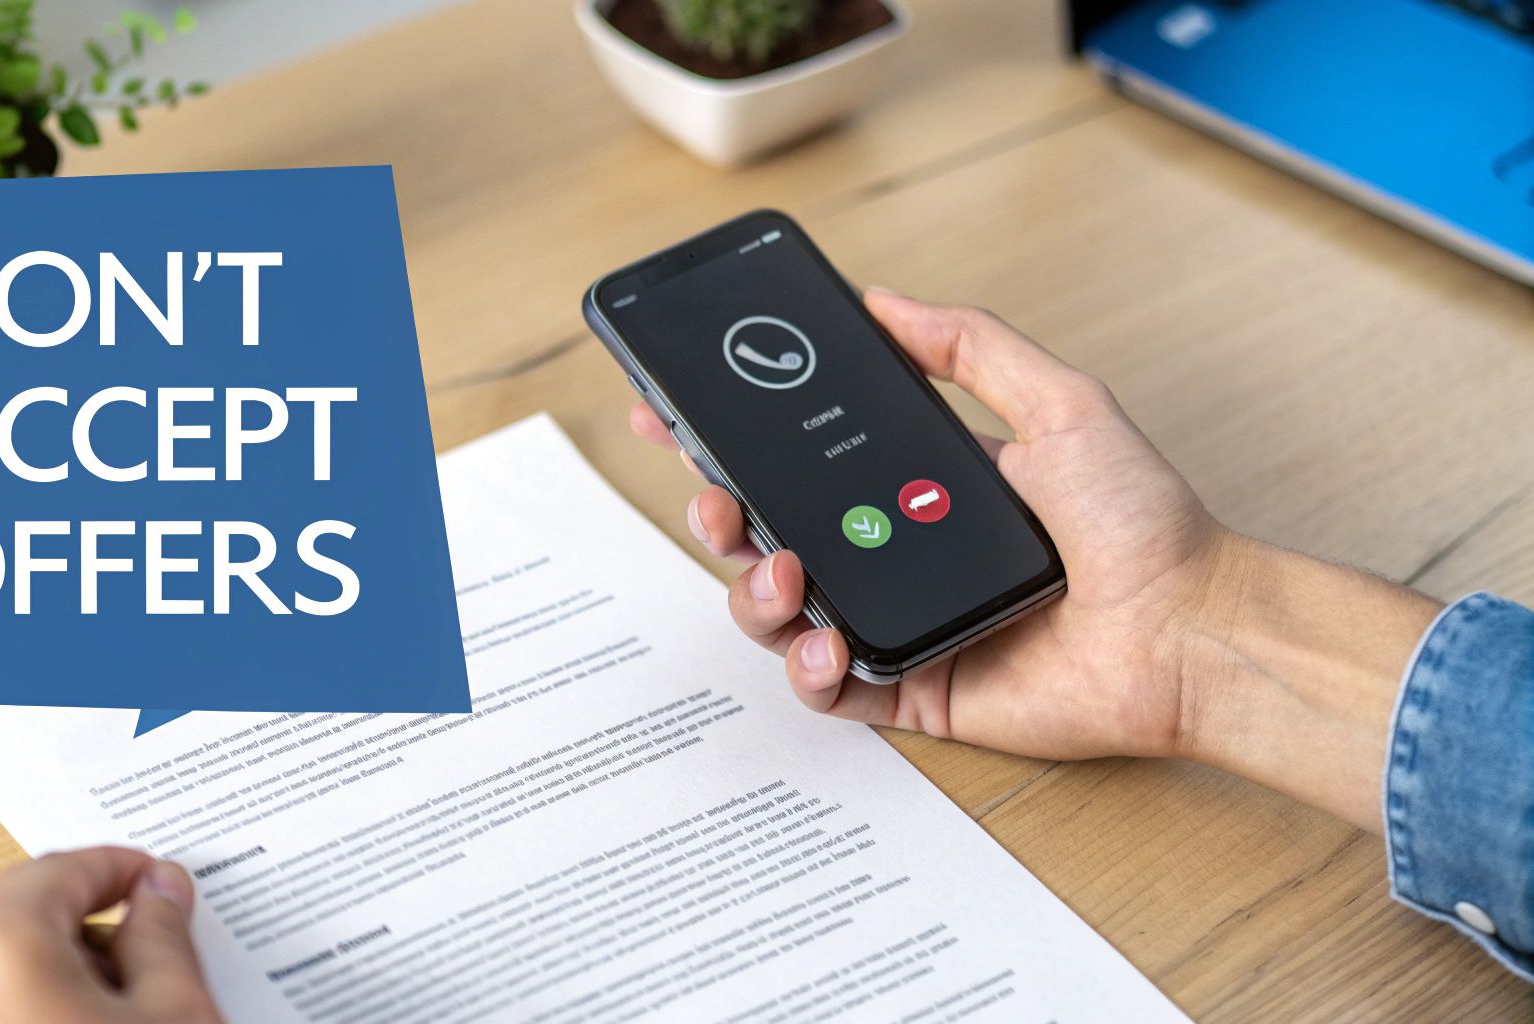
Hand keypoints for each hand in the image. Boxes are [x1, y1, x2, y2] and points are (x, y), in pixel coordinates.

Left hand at [0, 846, 223, 1023]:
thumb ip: (163, 937)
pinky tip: (52, 1023)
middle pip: (11, 910)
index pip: (66, 869)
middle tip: (136, 948)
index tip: (152, 886)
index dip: (123, 872)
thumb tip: (159, 894)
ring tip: (98, 1004)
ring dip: (33, 967)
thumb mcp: (172, 1017)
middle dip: (76, 923)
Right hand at [633, 288, 1227, 761]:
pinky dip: (805, 666)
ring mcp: (895, 623)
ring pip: (779, 611)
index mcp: (911, 488)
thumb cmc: (1142, 523)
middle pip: (766, 534)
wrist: (1189, 630)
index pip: (799, 460)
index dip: (728, 441)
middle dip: (717, 512)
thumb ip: (971, 346)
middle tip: (714, 495)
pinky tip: (823, 641)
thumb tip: (885, 300)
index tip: (672, 414)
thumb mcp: (1060, 403)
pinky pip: (827, 688)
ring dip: (753, 588)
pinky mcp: (910, 689)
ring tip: (783, 570)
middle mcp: (891, 553)